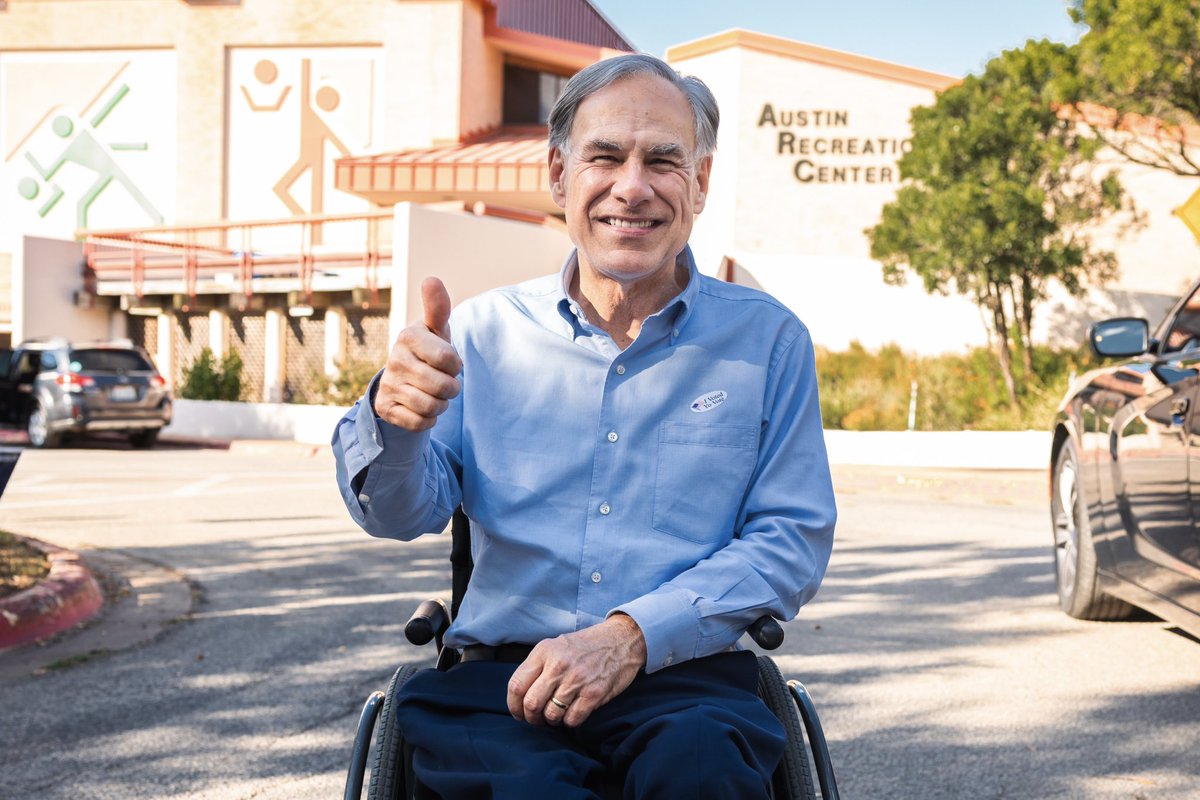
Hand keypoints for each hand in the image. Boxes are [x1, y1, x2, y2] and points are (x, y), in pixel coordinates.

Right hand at [374, 278, 462, 430]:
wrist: (404, 381)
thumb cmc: (428, 350)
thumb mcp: (436, 330)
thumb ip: (438, 307)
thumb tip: (431, 279)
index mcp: (408, 336)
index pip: (449, 360)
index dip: (455, 366)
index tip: (448, 362)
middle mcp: (394, 360)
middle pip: (443, 387)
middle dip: (451, 388)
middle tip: (443, 381)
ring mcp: (388, 385)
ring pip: (432, 406)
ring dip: (441, 404)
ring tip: (434, 394)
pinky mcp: (384, 409)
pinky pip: (419, 423)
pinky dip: (428, 419)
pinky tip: (421, 407)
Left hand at [507, 614, 646, 728]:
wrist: (621, 640)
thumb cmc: (586, 646)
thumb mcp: (557, 645)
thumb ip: (538, 666)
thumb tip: (521, 695)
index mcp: (544, 651)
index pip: (516, 685)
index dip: (513, 705)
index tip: (519, 713)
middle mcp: (558, 665)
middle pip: (531, 704)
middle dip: (531, 718)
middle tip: (536, 719)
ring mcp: (577, 679)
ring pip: (551, 715)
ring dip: (552, 721)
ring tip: (557, 715)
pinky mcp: (594, 693)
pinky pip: (572, 719)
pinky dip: (570, 722)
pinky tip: (573, 712)